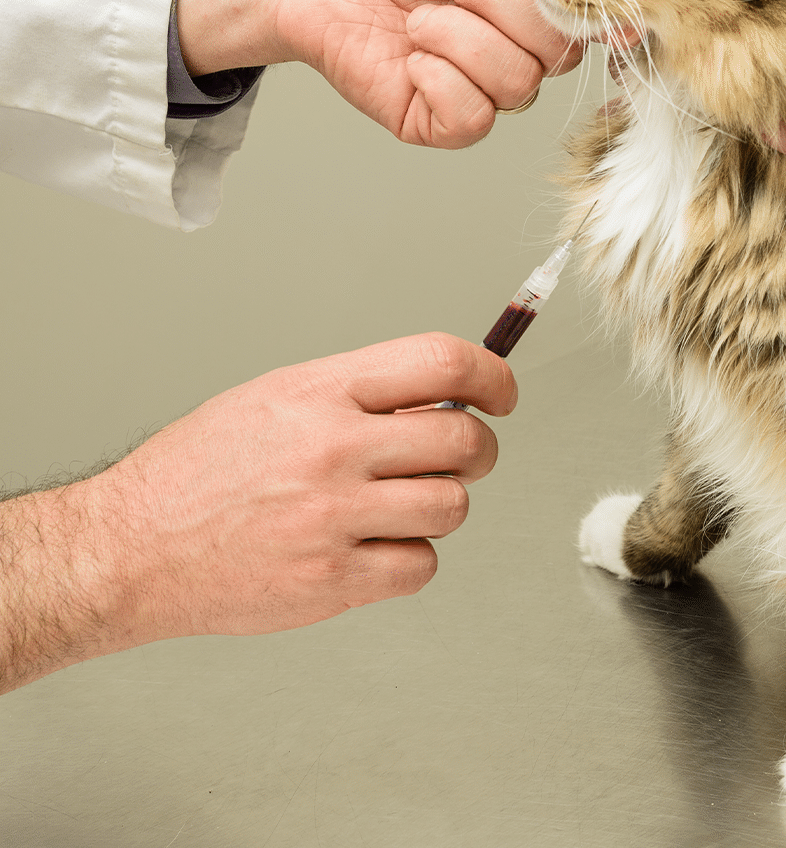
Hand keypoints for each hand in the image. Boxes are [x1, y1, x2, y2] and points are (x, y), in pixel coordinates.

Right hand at [0, 333, 511, 692]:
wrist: (127, 548)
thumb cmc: (198, 473)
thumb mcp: (275, 399)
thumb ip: (360, 394)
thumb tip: (446, 399)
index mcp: (319, 392)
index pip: (442, 363)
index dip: (492, 377)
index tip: (500, 394)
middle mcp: (332, 449)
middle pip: (464, 443)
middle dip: (476, 452)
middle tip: (455, 461)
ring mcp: (333, 517)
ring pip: (451, 508)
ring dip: (437, 509)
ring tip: (391, 507)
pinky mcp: (331, 580)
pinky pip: (420, 567)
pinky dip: (407, 561)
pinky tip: (368, 549)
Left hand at [176, 0, 584, 147]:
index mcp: (538, 0)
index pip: (595, 19)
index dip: (588, 8)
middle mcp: (520, 49)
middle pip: (562, 53)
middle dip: (505, 7)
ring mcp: (484, 87)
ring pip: (518, 84)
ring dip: (460, 38)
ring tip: (421, 16)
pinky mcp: (442, 121)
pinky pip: (474, 117)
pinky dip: (440, 78)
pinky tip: (412, 54)